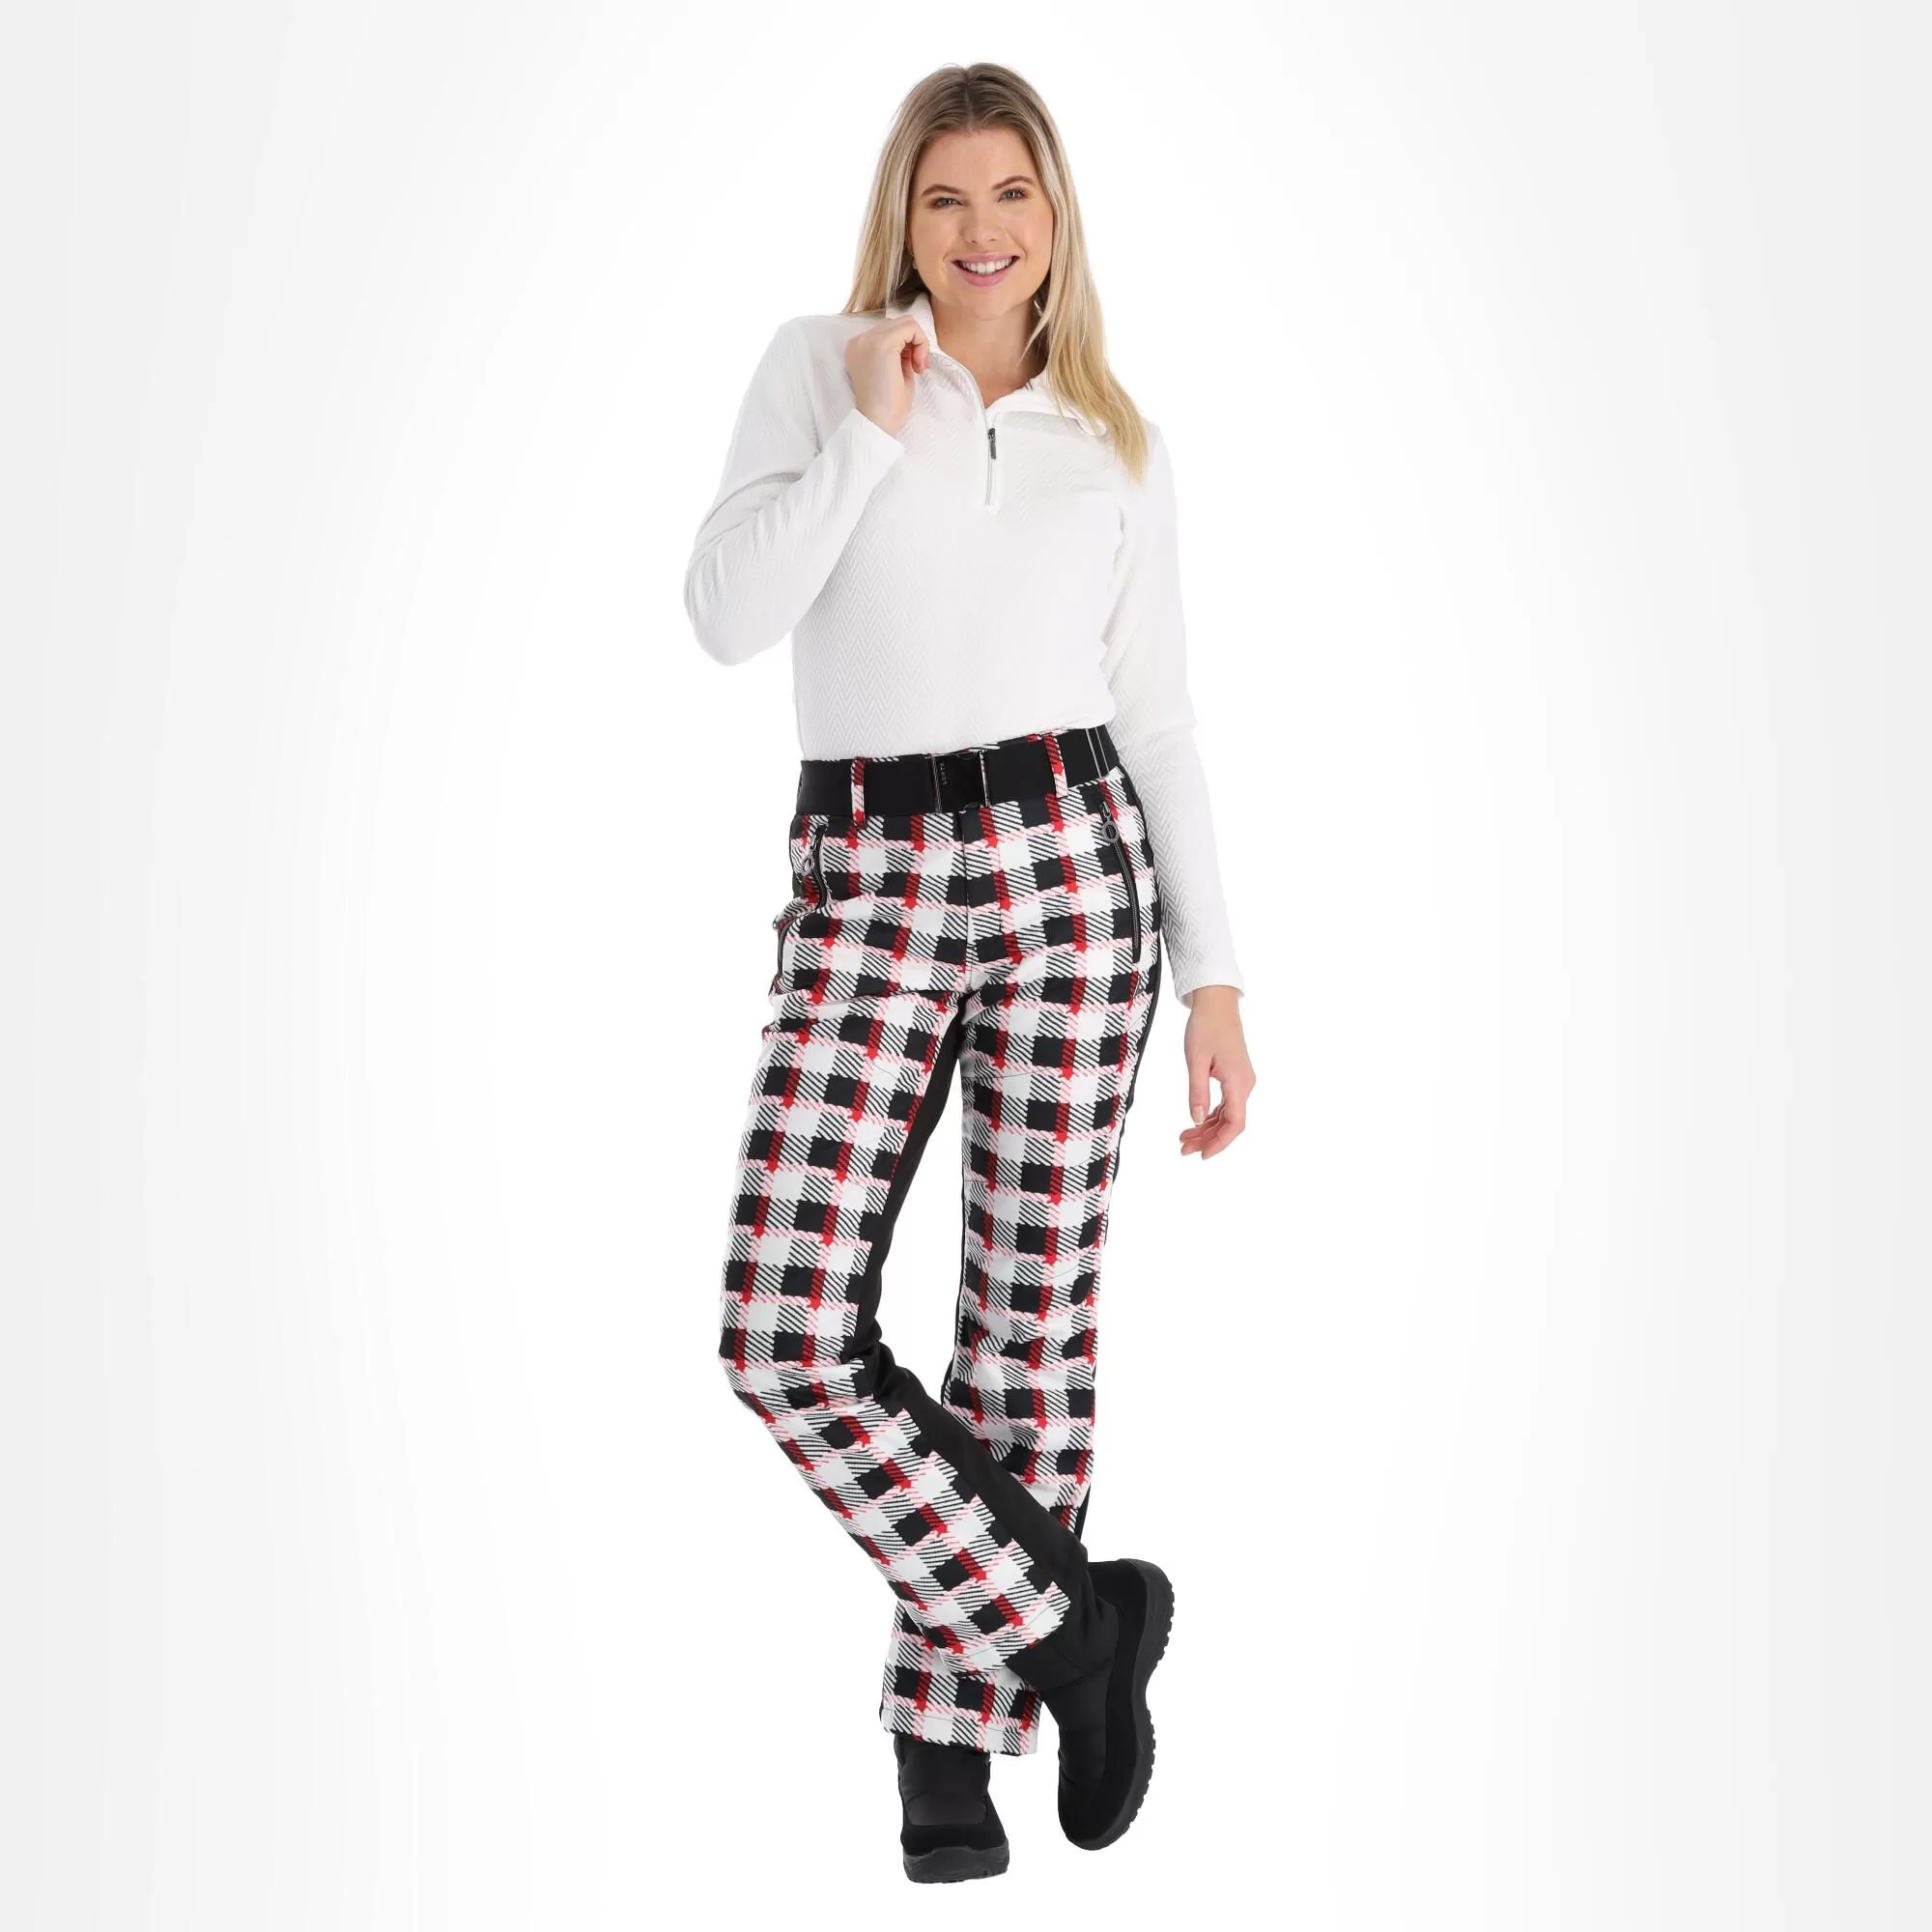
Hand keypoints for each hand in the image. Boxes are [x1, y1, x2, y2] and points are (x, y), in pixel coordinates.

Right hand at [844, 313, 929, 437]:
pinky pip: (911, 327)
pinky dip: (921, 343)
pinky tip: (919, 365)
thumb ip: (899, 354)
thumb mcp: (893, 373)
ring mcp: (868, 340)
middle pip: (897, 324)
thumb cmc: (887, 407)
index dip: (907, 346)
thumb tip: (913, 342)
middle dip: (914, 343)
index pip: (888, 332)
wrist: (878, 424)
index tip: (914, 368)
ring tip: (918, 367)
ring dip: (918, 342)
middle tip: (918, 367)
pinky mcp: (882, 344)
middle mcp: (859, 341)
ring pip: (906, 322)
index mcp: (858, 349)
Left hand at [1178, 986, 1252, 1158]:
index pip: (1234, 1123)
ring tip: (1183, 1138)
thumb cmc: (1205, 1027)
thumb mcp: (1195, 1061)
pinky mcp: (1235, 1077)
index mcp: (1238, 1082)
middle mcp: (1244, 1085)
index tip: (1202, 1155)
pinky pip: (1226, 1104)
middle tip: (1183, 1150)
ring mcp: (1241, 1081)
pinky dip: (1210, 1115)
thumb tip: (1195, 1120)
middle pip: (1230, 1123)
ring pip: (1227, 1115)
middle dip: (1208, 1139)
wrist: (1216, 1003)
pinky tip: (1195, 1122)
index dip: (1219, 1143)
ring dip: (1207, 1129)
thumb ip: (1197, 1092)